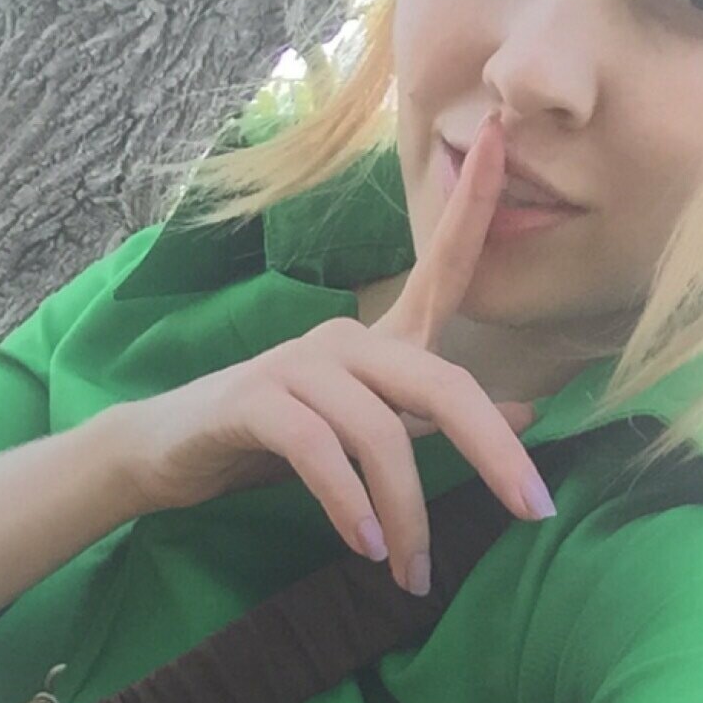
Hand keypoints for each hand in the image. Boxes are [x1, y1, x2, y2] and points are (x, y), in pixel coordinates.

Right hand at [117, 114, 554, 594]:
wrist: (168, 455)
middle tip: (533, 511)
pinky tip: (363, 547)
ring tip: (411, 572)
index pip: (440, 267)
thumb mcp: (368, 430)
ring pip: (379, 434)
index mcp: (377, 343)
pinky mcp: (253, 402)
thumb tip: (528, 414)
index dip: (473, 203)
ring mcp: (296, 367)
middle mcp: (344, 341)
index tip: (506, 130)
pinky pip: (317, 452)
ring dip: (405, 513)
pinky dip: (347, 504)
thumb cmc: (273, 441)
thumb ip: (437, 417)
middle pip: (440, 381)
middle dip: (494, 451)